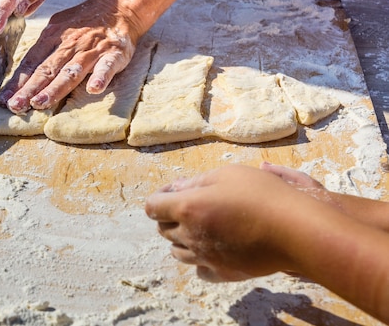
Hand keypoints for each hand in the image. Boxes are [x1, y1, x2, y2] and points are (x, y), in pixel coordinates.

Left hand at [0, 0, 140, 113]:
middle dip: (29, 88)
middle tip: (14, 106)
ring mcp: (92, 50)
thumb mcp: (58, 29)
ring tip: (40, 102)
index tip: (3, 99)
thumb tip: (21, 74)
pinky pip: (107, 66)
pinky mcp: (114, 54)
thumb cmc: (85, 22)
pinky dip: (101, 76)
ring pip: (71, 71)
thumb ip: (43, 50)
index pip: (31, 62)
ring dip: (55, 88)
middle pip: (47, 69)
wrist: (119, 6)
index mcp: (53, 37)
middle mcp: (69, 44)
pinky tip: (93, 88)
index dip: (17, 81)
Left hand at [144, 165, 313, 281]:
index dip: (158, 199)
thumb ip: (196, 181)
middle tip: (188, 206)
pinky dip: (199, 261)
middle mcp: (190, 235)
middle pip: (163, 230)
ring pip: (178, 253)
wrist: (295, 229)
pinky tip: (211, 250)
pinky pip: (200, 271)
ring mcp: (205, 257)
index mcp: (187, 207)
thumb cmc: (262, 194)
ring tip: (200, 228)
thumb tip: (176, 188)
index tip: (169, 194)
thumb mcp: (227, 174)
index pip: (152, 208)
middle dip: (169, 218)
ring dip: (181, 239)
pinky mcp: (223, 272)